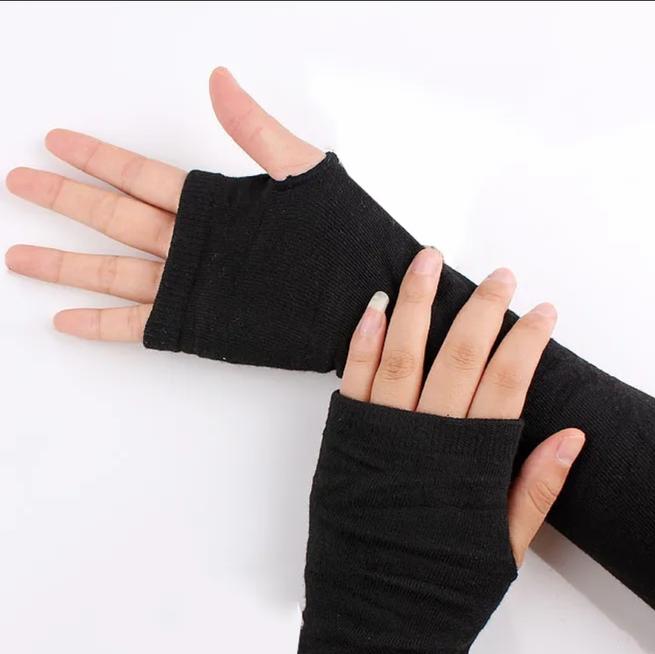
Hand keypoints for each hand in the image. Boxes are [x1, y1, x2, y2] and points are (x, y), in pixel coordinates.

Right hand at [5, 67, 322, 339]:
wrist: (369, 296)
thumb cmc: (348, 237)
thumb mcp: (305, 175)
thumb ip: (257, 132)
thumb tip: (219, 79)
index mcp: (217, 205)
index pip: (142, 175)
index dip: (99, 157)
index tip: (58, 139)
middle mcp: (196, 244)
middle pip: (115, 217)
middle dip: (67, 201)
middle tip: (18, 181)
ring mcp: (195, 284)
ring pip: (117, 270)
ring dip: (69, 264)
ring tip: (21, 255)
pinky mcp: (201, 323)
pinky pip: (141, 322)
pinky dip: (104, 323)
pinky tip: (66, 319)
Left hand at [340, 247, 584, 565]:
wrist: (376, 627)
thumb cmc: (446, 589)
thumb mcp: (506, 548)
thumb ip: (536, 488)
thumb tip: (574, 434)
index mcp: (472, 463)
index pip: (509, 382)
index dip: (529, 342)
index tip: (545, 311)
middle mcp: (426, 439)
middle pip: (460, 356)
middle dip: (483, 310)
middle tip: (501, 276)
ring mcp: (380, 437)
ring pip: (402, 354)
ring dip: (417, 302)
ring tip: (429, 258)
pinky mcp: (342, 445)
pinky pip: (353, 382)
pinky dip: (363, 341)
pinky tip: (374, 307)